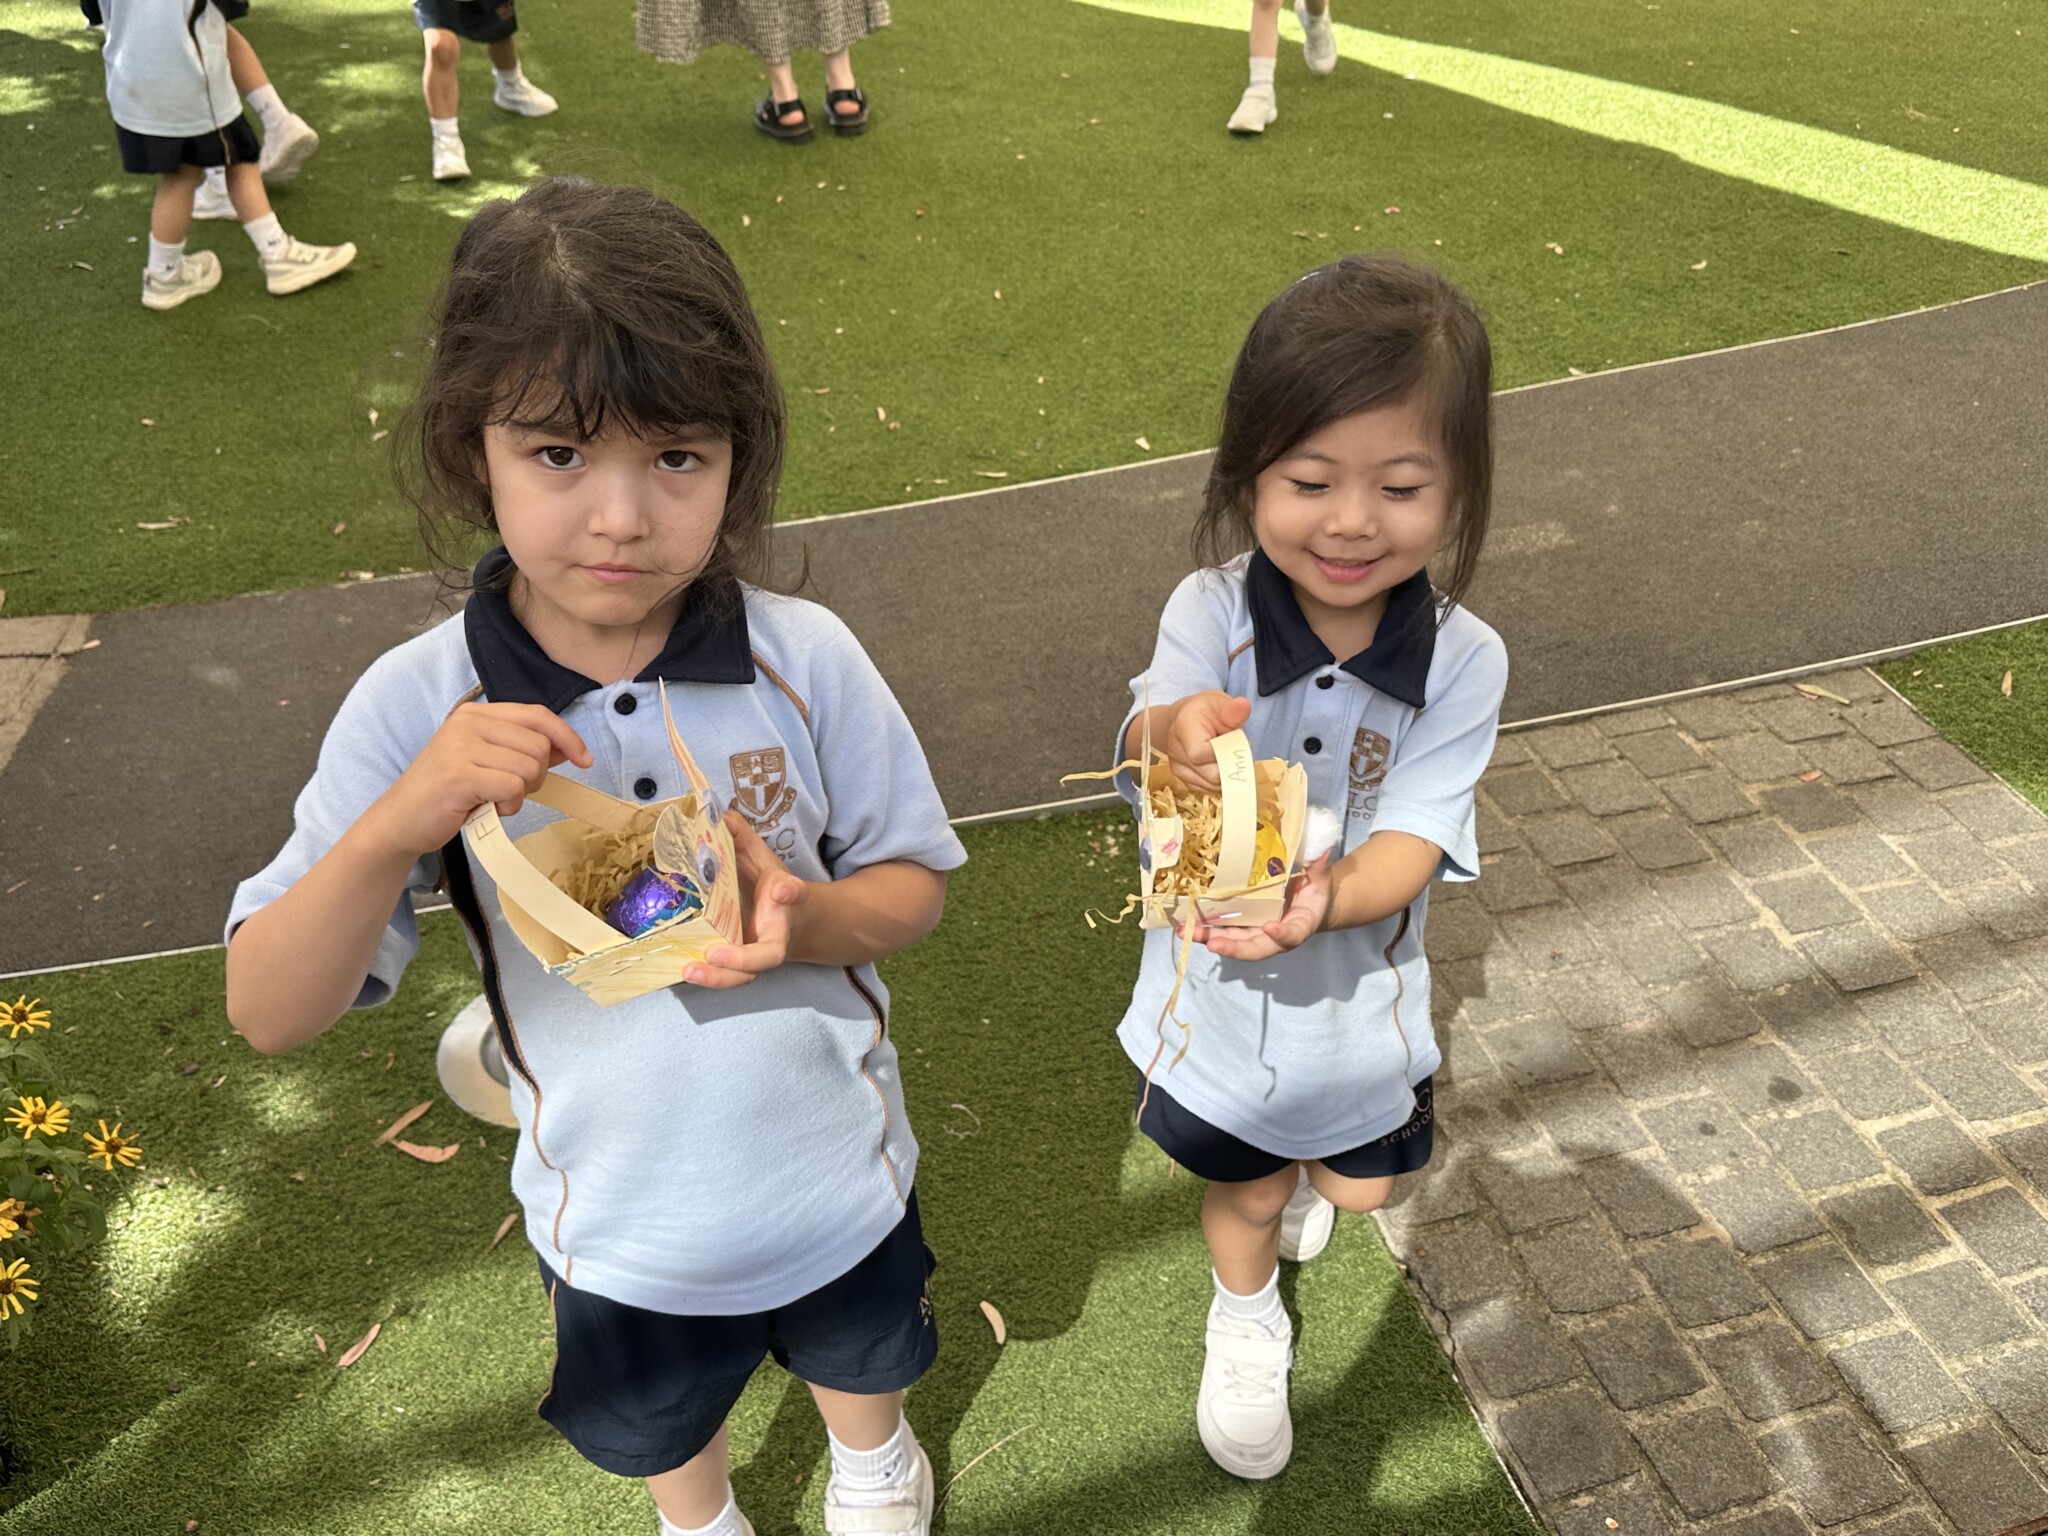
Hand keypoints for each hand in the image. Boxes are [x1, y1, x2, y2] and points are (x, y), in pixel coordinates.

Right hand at [366, 702, 589, 858]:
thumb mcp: (485, 761)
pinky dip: (508, 806)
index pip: (538, 715)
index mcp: (475, 713)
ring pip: (529, 767)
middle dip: (536, 775)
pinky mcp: (459, 775)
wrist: (399, 820)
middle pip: (539, 745)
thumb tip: (566, 748)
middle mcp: (467, 722)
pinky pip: (513, 788)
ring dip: (520, 794)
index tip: (584, 759)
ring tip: (492, 799)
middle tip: (508, 790)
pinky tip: (486, 809)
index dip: (567, 737)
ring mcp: (461, 747)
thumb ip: (521, 749)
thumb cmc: (447, 793)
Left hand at [685, 811, 808, 987]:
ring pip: (744, 975)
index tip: (781, 888)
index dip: (788, 892)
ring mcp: (757, 956)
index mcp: (786, 904)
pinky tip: (682, 971)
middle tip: (715, 954)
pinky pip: (727, 977)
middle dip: (743, 958)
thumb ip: (743, 839)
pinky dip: (707, 978)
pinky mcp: (740, 968)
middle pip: (768, 955)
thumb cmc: (774, 890)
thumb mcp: (762, 860)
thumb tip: (721, 814)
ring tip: (689, 970)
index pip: (793, 894)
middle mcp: (775, 935)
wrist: (795, 925)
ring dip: (718, 977)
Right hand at [1163, 692, 1251, 792]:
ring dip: (1225, 773)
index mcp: (1183, 729)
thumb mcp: (1219, 702)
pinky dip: (1218, 779)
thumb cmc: (1204, 710)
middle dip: (1229, 765)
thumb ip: (1232, 709)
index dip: (1223, 753)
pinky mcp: (1183, 780)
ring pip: (1211, 785)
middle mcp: (1175, 751)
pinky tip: (1219, 763)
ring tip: (1225, 754)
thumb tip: (1243, 706)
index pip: (1201, 754)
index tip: (1233, 740)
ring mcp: (1177, 768)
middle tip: (1234, 749)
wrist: (1184, 719)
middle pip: (1210, 775)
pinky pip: (1208, 789)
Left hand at [1179, 853, 1333, 961]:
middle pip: (1254, 948)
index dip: (1282, 934)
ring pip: (1232, 941)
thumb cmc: (1314, 892)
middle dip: (1233, 948)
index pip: (1291, 935)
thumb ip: (1318, 867)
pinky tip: (1184, 922)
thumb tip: (1321, 850)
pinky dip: (1204, 928)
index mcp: (1299, 925)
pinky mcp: (1241, 927)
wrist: (1306, 904)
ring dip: (1209, 938)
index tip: (1271, 927)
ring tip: (1186, 931)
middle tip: (1213, 943)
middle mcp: (1274, 937)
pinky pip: (1222, 930)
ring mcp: (1255, 933)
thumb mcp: (1320, 879)